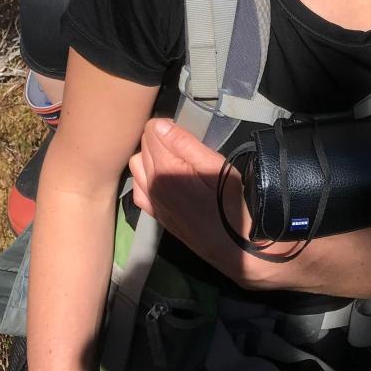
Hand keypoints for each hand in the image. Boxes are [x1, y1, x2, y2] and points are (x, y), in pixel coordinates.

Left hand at [128, 118, 285, 286]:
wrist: (233, 246)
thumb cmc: (230, 202)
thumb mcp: (216, 167)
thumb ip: (185, 144)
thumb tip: (159, 124)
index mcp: (165, 169)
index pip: (150, 131)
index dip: (167, 124)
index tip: (184, 130)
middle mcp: (151, 184)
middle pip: (143, 146)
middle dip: (159, 138)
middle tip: (182, 143)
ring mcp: (151, 201)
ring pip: (137, 165)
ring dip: (150, 157)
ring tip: (173, 158)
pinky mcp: (155, 214)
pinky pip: (138, 188)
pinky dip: (146, 178)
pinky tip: (164, 179)